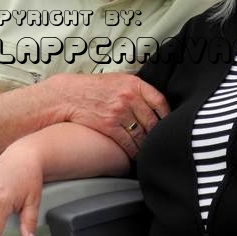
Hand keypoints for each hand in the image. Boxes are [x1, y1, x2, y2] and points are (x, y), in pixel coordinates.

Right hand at [49, 73, 168, 156]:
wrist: (67, 95)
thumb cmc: (93, 88)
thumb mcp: (118, 80)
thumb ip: (136, 89)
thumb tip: (154, 103)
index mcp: (134, 83)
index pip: (160, 102)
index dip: (167, 116)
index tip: (169, 124)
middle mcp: (129, 97)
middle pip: (153, 121)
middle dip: (157, 134)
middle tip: (159, 142)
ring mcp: (119, 112)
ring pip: (142, 135)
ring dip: (146, 145)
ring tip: (148, 150)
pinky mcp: (109, 126)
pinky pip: (128, 143)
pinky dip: (134, 152)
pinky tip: (136, 155)